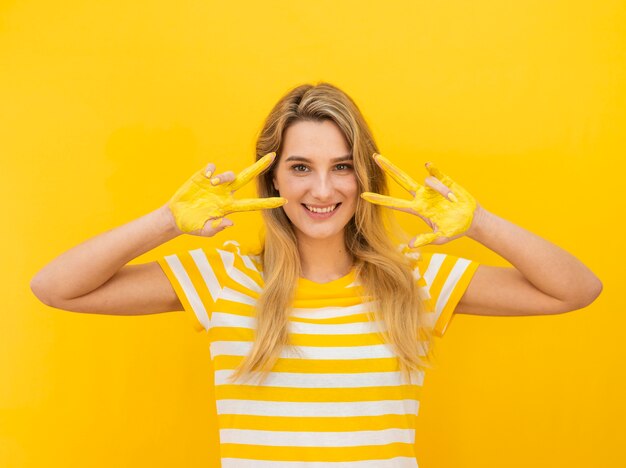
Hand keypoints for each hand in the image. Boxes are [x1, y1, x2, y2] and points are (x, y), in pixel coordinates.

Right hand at [167, 152, 286, 235]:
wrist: (175, 216)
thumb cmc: (191, 225)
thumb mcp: (204, 231)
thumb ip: (216, 228)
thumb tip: (230, 223)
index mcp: (229, 207)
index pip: (253, 204)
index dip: (268, 203)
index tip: (284, 201)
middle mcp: (226, 194)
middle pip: (247, 178)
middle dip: (260, 166)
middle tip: (274, 155)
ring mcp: (215, 184)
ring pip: (229, 174)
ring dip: (223, 176)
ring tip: (211, 183)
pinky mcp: (203, 176)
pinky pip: (212, 168)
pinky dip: (210, 171)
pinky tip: (204, 178)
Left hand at [360, 153, 480, 248]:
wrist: (472, 219)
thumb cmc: (454, 230)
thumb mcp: (440, 238)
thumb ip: (425, 240)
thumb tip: (410, 246)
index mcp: (417, 209)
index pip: (394, 203)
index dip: (379, 200)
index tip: (363, 195)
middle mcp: (421, 196)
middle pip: (401, 180)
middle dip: (388, 168)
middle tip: (374, 157)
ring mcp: (431, 188)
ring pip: (428, 181)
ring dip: (441, 190)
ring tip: (453, 201)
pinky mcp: (444, 180)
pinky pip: (435, 172)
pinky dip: (433, 170)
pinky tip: (428, 165)